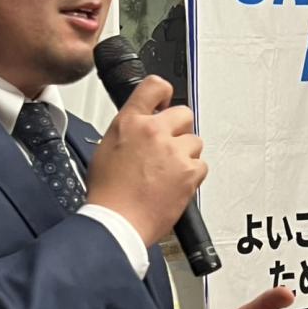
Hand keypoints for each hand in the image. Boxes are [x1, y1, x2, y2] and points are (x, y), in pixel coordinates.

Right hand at [86, 76, 205, 246]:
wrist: (117, 222)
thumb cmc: (108, 193)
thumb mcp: (106, 149)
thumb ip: (129, 131)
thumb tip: (140, 127)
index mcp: (130, 122)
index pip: (155, 86)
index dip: (163, 93)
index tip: (165, 103)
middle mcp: (154, 131)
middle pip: (183, 114)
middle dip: (177, 129)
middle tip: (166, 148)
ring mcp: (174, 151)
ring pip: (194, 141)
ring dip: (185, 154)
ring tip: (166, 173)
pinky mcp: (189, 172)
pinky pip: (201, 165)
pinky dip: (191, 175)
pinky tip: (174, 184)